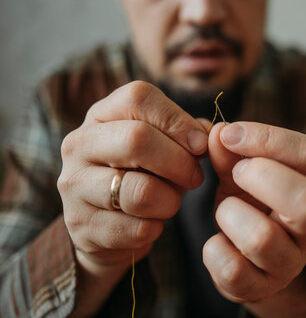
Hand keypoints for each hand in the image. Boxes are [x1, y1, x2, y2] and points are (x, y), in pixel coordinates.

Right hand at [58, 81, 207, 275]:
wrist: (108, 227)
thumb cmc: (145, 176)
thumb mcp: (166, 147)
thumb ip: (190, 133)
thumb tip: (212, 133)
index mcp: (102, 115)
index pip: (139, 97)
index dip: (178, 120)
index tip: (201, 145)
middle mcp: (79, 143)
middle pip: (137, 139)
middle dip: (180, 162)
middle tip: (195, 177)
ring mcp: (74, 185)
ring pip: (140, 191)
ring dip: (170, 201)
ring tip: (171, 202)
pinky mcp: (81, 224)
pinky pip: (137, 228)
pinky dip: (156, 228)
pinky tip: (151, 223)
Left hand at [204, 122, 305, 304]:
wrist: (248, 255)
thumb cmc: (251, 203)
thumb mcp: (242, 172)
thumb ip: (230, 152)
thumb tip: (218, 133)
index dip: (266, 138)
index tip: (229, 134)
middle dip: (260, 178)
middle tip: (236, 173)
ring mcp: (292, 262)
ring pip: (262, 238)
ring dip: (230, 214)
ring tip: (227, 211)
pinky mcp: (264, 287)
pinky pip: (233, 270)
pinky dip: (214, 250)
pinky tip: (219, 242)